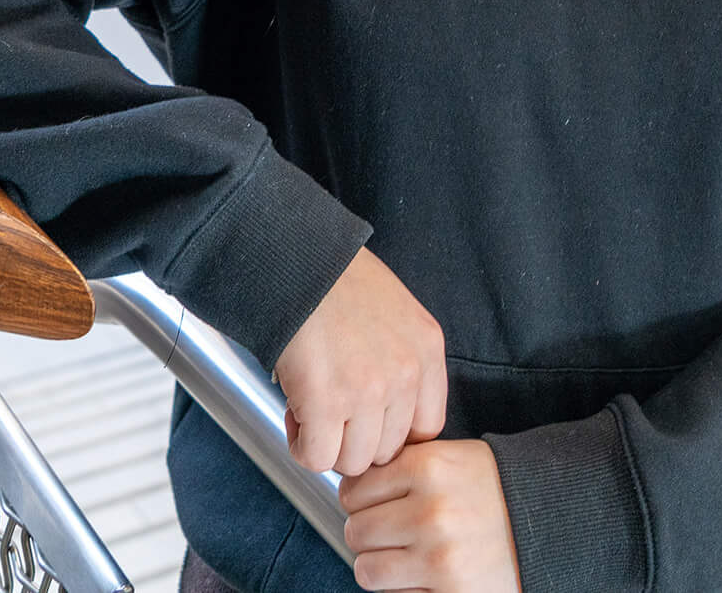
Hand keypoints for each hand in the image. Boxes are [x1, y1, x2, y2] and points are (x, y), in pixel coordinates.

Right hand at [276, 247, 446, 476]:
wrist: (296, 260)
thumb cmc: (336, 282)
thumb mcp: (396, 313)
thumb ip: (402, 361)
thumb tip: (386, 419)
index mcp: (427, 350)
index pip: (426, 428)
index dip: (391, 433)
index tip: (368, 423)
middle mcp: (405, 374)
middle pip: (387, 451)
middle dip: (355, 440)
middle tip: (331, 411)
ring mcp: (368, 390)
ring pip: (353, 461)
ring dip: (328, 445)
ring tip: (311, 410)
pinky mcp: (326, 402)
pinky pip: (317, 458)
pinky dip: (301, 446)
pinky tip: (295, 415)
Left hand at [341, 440, 519, 592]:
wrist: (550, 520)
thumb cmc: (495, 488)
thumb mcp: (451, 457)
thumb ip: (403, 465)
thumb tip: (350, 486)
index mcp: (429, 467)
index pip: (354, 489)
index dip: (362, 498)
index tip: (376, 502)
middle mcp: (431, 511)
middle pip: (356, 530)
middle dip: (369, 532)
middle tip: (394, 530)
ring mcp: (439, 556)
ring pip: (367, 569)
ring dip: (381, 564)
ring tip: (407, 554)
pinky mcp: (448, 592)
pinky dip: (403, 587)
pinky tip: (426, 570)